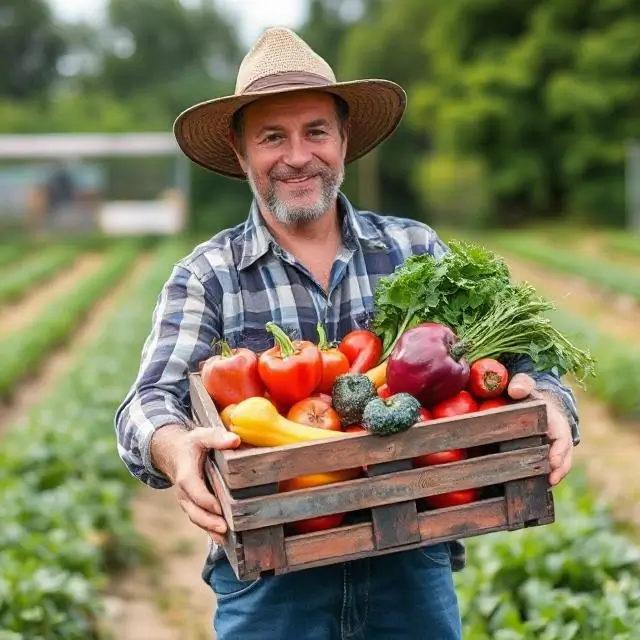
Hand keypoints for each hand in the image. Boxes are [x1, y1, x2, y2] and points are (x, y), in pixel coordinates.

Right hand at [171, 426, 240, 543]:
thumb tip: (235, 440)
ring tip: (226, 537)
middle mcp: (184, 492)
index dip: (207, 501)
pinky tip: (224, 539)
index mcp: (186, 476)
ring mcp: (187, 501)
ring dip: (210, 529)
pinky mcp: (193, 505)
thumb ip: (217, 438)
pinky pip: (200, 519)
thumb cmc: (191, 444)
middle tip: (225, 529)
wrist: (174, 452)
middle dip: (209, 521)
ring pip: (196, 518)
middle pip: (194, 511)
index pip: (195, 492)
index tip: (220, 508)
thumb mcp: (202, 436)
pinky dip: (210, 530)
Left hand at [507, 373, 572, 486]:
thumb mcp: (526, 385)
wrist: (533, 402)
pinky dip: (545, 476)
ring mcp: (553, 447)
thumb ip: (521, 384)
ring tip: (545, 486)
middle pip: (564, 456)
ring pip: (558, 465)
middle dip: (559, 469)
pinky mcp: (545, 454)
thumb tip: (515, 391)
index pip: (562, 438)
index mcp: (555, 421)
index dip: (559, 451)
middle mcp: (558, 436)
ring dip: (554, 476)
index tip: (553, 462)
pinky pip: (548, 467)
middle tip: (550, 481)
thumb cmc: (529, 394)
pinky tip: (536, 486)